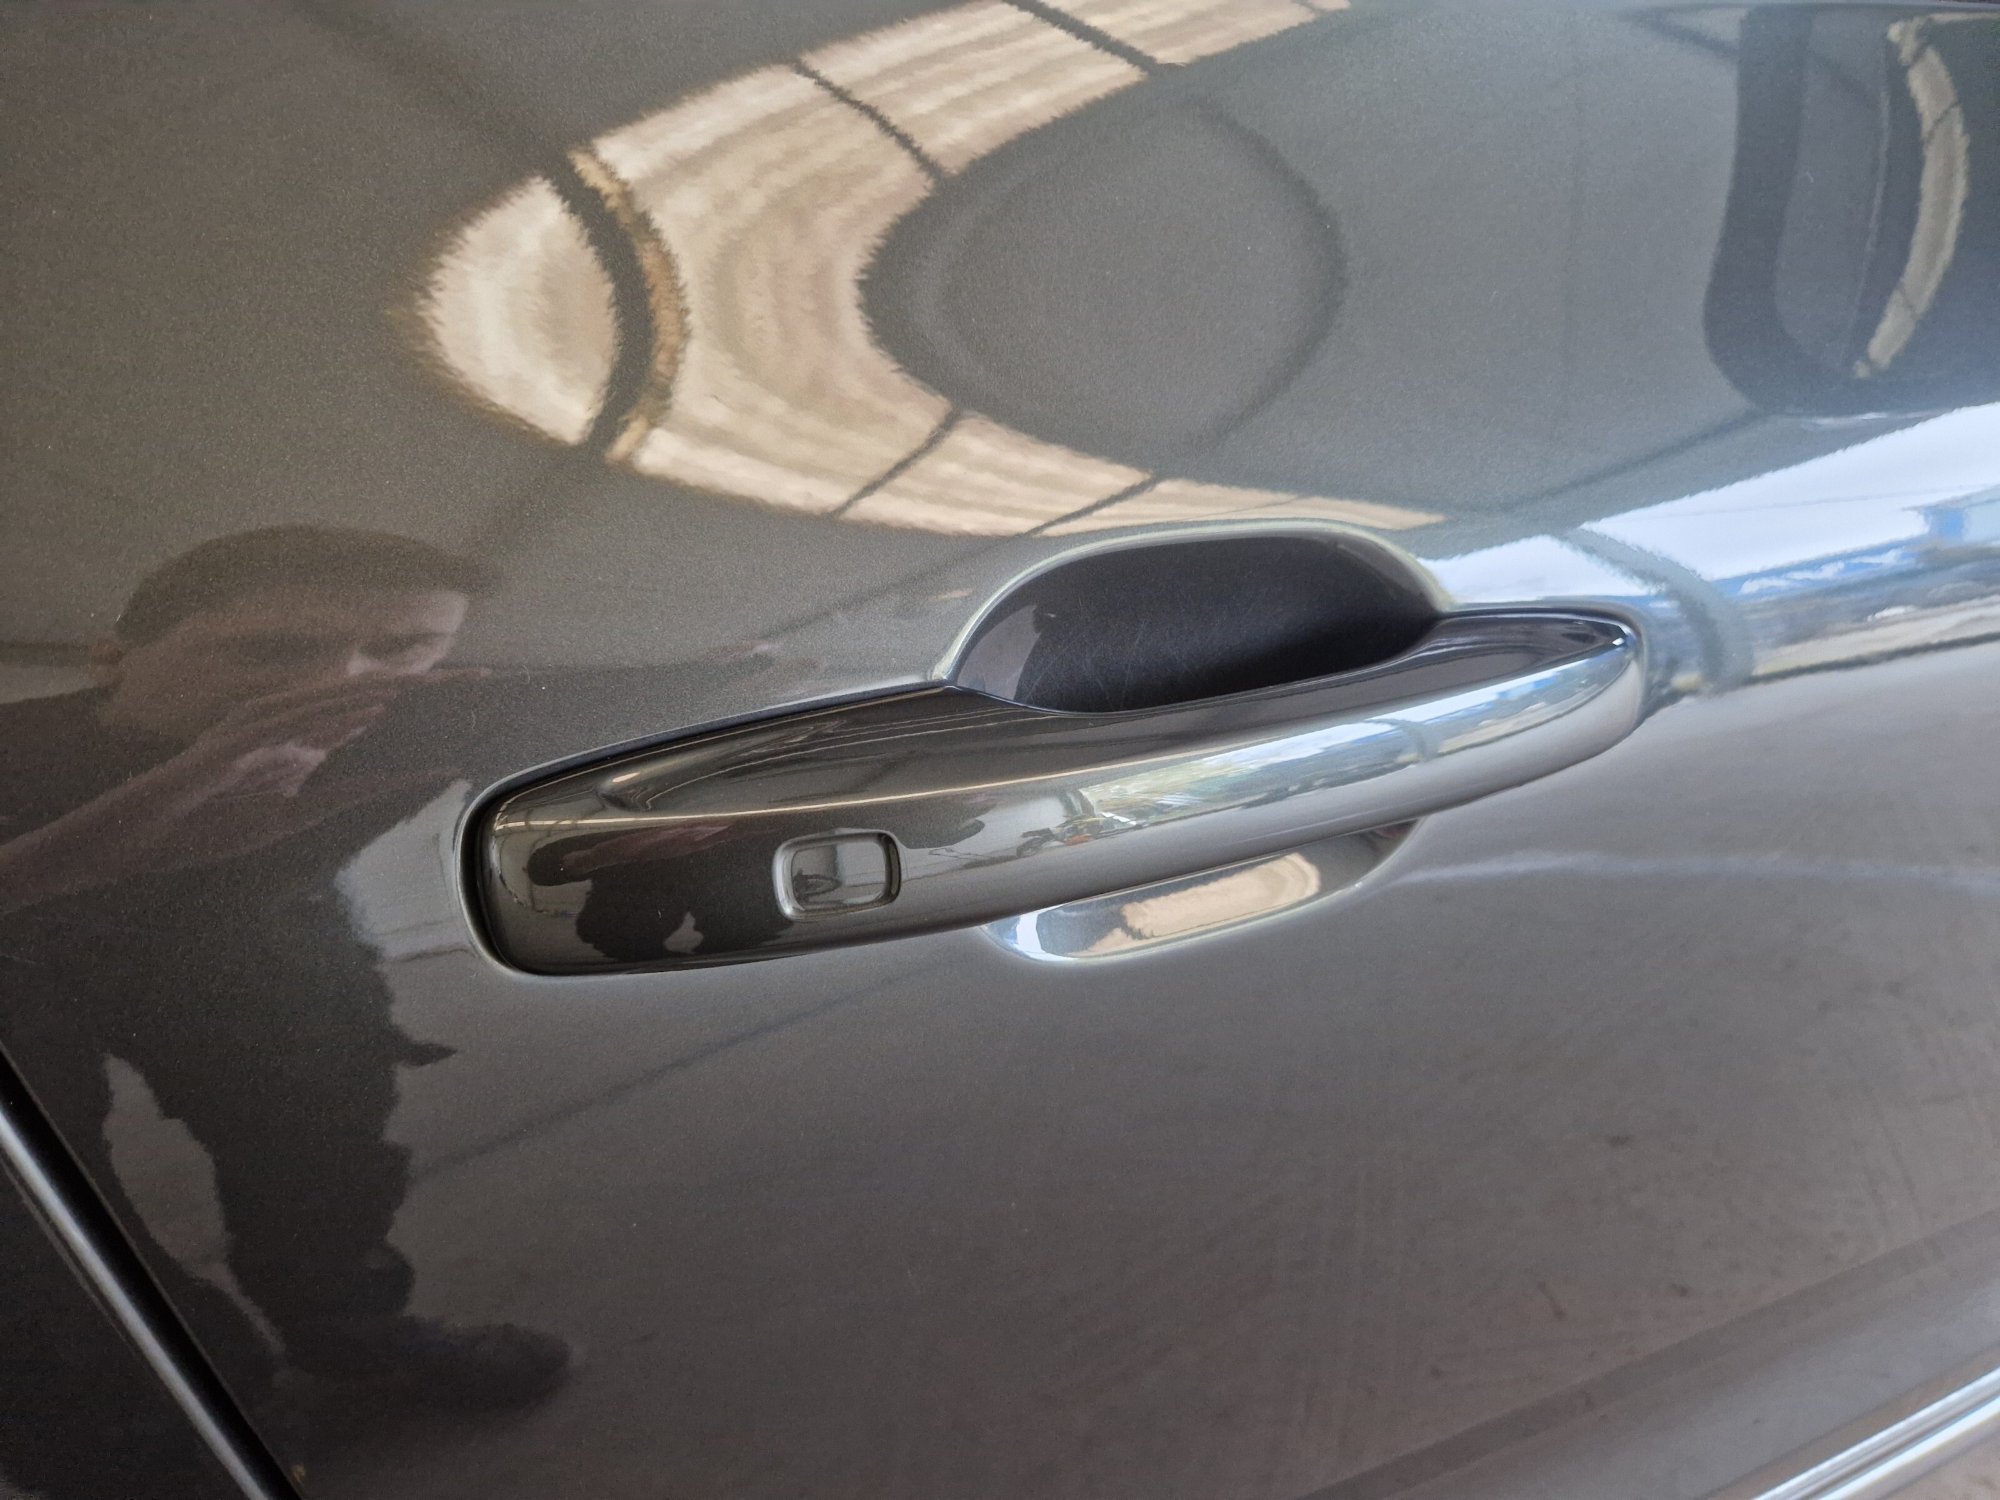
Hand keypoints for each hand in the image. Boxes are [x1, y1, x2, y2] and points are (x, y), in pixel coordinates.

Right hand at [0, 671, 482, 911]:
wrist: (140, 838)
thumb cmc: (209, 825)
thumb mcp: (296, 814)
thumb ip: (348, 793)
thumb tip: (406, 775)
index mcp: (301, 739)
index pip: (369, 712)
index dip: (419, 702)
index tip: (470, 695)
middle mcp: (284, 725)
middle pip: (361, 697)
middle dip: (418, 688)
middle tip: (476, 677)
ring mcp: (258, 730)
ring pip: (331, 700)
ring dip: (383, 690)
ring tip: (437, 681)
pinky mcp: (233, 745)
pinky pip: (290, 725)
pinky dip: (330, 715)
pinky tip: (365, 708)